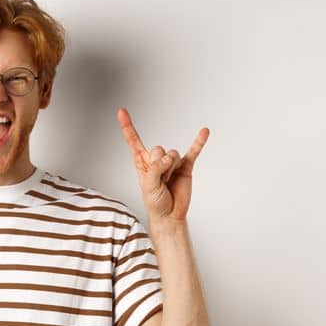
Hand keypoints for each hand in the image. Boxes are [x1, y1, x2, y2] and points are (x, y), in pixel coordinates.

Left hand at [117, 107, 208, 221]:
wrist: (170, 214)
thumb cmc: (155, 202)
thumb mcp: (148, 187)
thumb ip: (154, 170)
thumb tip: (167, 158)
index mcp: (142, 162)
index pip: (133, 140)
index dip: (127, 126)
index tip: (121, 111)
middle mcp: (156, 160)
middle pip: (158, 149)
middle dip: (160, 164)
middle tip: (161, 179)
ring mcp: (172, 162)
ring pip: (172, 154)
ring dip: (171, 168)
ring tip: (170, 181)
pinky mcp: (186, 166)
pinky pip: (194, 151)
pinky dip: (199, 142)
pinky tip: (204, 131)